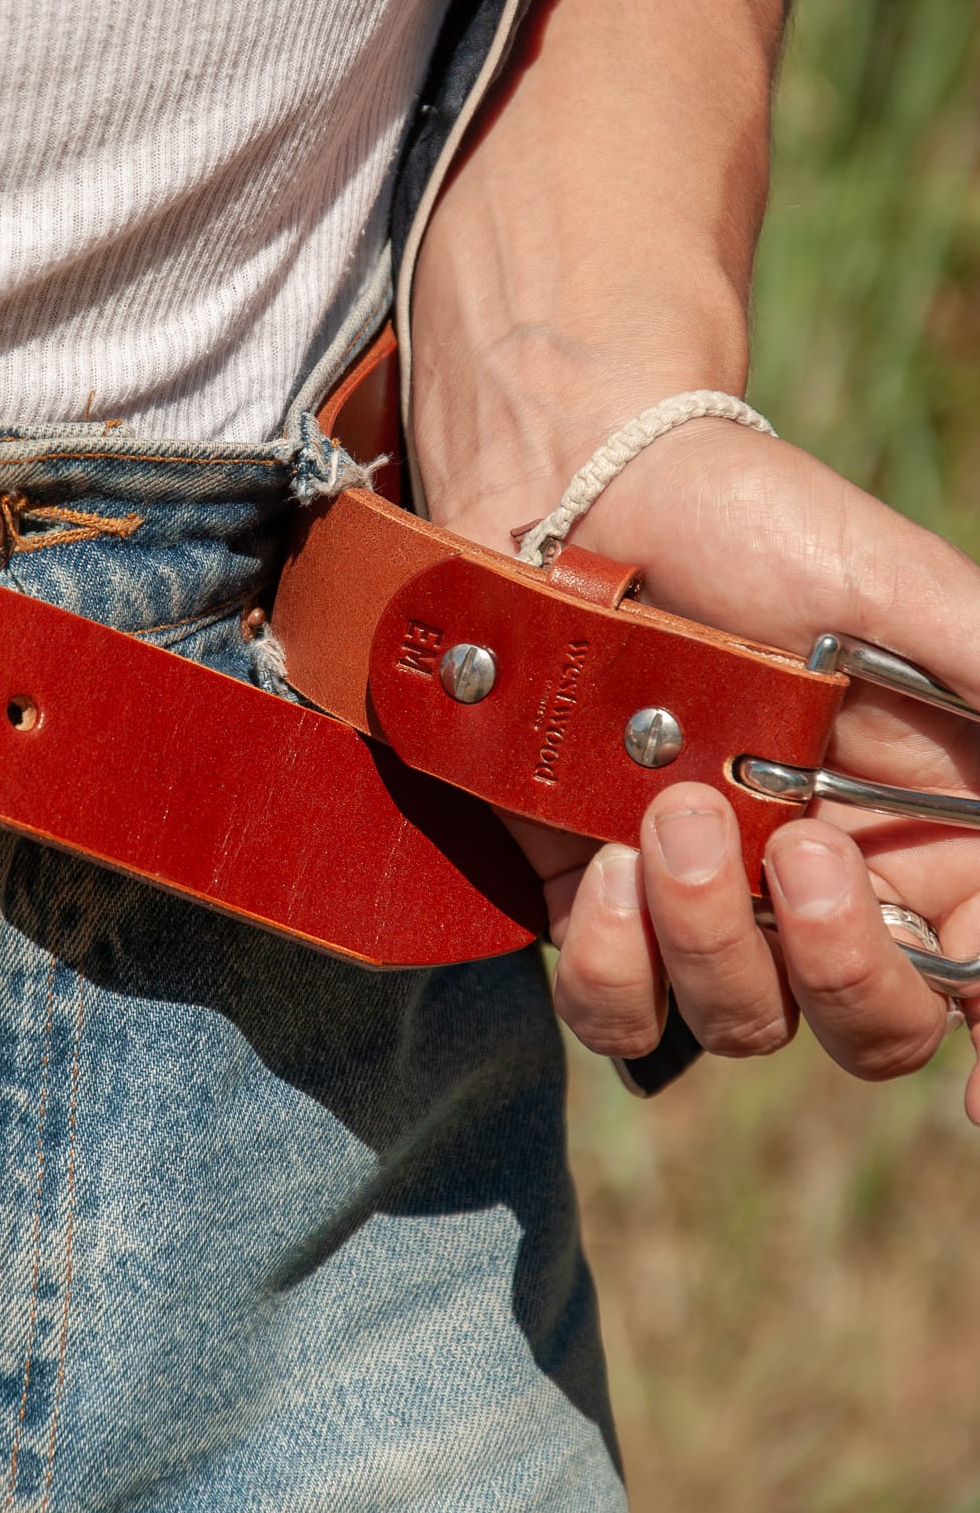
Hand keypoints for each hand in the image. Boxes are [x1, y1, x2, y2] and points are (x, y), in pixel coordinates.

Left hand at [498, 420, 979, 1111]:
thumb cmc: (760, 522)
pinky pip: (616, 1007)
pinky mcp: (596, 898)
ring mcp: (709, 899)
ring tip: (669, 812)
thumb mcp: (910, 592)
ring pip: (744, 1021)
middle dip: (848, 969)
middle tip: (797, 845)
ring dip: (714, 940)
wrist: (584, 485)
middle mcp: (825, 881)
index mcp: (929, 826)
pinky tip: (602, 868)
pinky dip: (614, 967)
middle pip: (874, 1027)